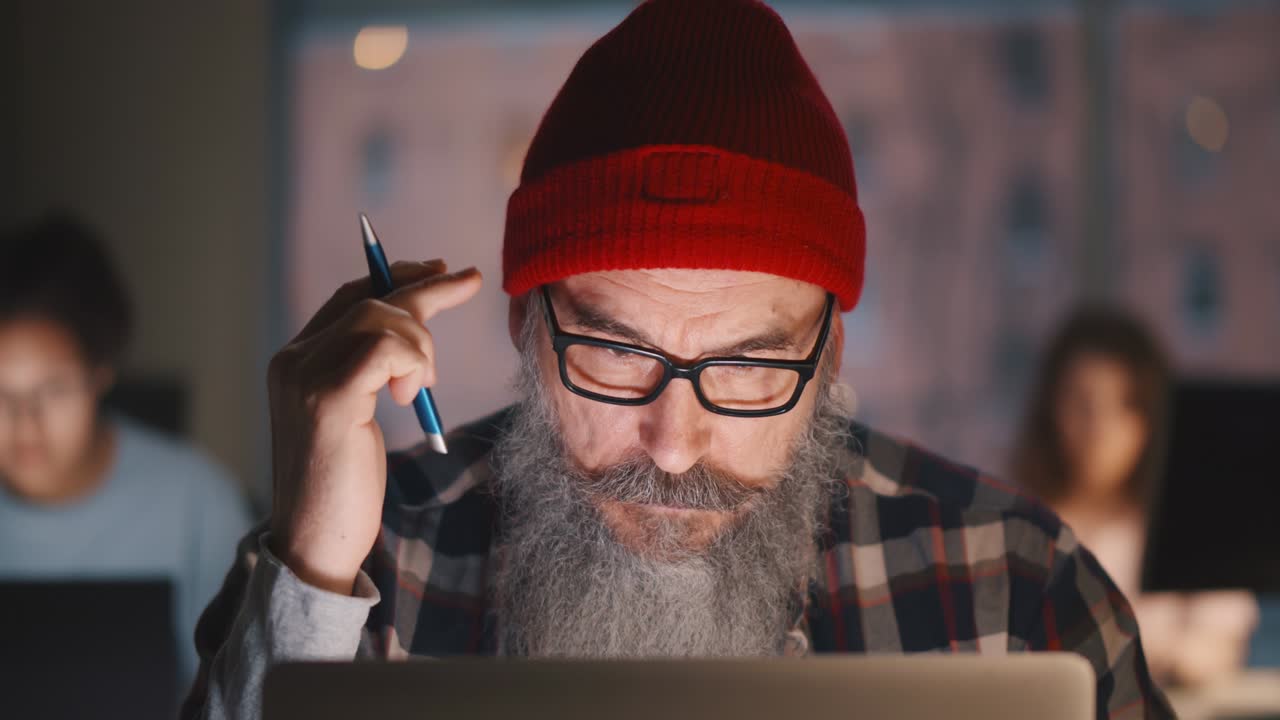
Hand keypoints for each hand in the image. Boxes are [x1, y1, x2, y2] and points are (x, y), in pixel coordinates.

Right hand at [266, 260, 481, 594]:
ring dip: (421, 344)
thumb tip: (412, 327)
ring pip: (380, 318)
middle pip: (370, 299)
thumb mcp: (356, 413)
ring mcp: (305, 376)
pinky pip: (384, 348)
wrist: (315, 542)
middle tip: (469, 285)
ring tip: (421, 389)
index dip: (397, 276)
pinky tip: (409, 397)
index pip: (349, 295)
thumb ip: (368, 370)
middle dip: (427, 292)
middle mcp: (293, 360)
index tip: (442, 270)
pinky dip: (411, 362)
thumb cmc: (342, 485)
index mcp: (296, 360)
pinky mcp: (328, 399)